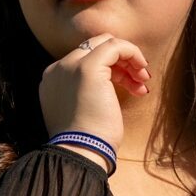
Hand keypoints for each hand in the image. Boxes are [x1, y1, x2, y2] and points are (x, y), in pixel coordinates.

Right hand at [39, 33, 150, 150]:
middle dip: (121, 61)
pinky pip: (115, 46)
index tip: (128, 85)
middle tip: (139, 80)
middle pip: (94, 47)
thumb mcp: (81, 112)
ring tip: (143, 82)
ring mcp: (71, 66)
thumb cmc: (87, 141)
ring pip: (105, 43)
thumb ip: (86, 93)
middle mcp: (58, 68)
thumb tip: (108, 86)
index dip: (110, 68)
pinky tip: (142, 73)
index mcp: (53, 79)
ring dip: (129, 60)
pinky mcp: (88, 67)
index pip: (84, 59)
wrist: (81, 152)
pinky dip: (133, 54)